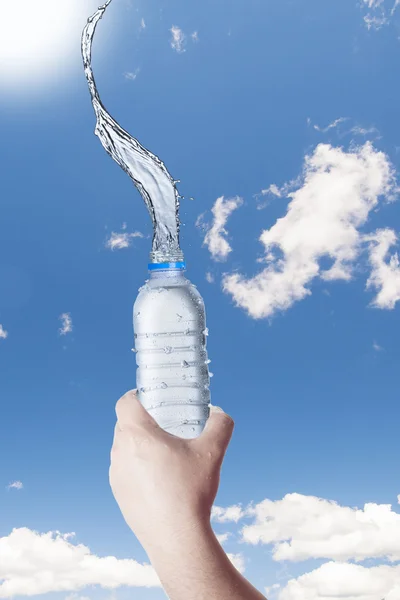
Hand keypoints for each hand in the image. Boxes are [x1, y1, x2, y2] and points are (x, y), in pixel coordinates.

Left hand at [109, 390, 233, 551]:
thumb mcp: (212, 452)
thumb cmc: (191, 491)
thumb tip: (219, 413)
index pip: (124, 403)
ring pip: (123, 448)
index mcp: (137, 434)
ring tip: (163, 452)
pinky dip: (137, 467)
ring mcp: (117, 475)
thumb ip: (220, 424)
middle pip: (124, 424)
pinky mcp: (119, 494)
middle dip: (142, 420)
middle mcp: (120, 452)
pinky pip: (125, 470)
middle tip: (164, 423)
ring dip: (139, 445)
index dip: (135, 395)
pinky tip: (159, 478)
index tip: (150, 397)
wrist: (177, 537)